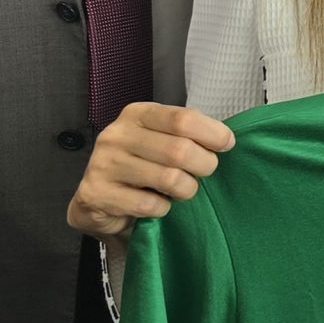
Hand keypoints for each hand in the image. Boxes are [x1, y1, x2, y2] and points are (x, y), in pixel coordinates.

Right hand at [65, 101, 233, 238]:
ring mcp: (103, 164)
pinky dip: (163, 208)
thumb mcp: (160, 139)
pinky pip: (149, 204)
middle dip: (204, 165)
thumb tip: (226, 139)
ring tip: (184, 189)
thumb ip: (187, 134)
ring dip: (186, 189)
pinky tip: (158, 204)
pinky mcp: (96, 193)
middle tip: (205, 172)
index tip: (227, 144)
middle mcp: (116, 135)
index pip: (183, 119)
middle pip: (179, 150)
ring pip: (168, 179)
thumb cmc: (141, 164)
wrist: (98, 199)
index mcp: (137, 114)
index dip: (212, 133)